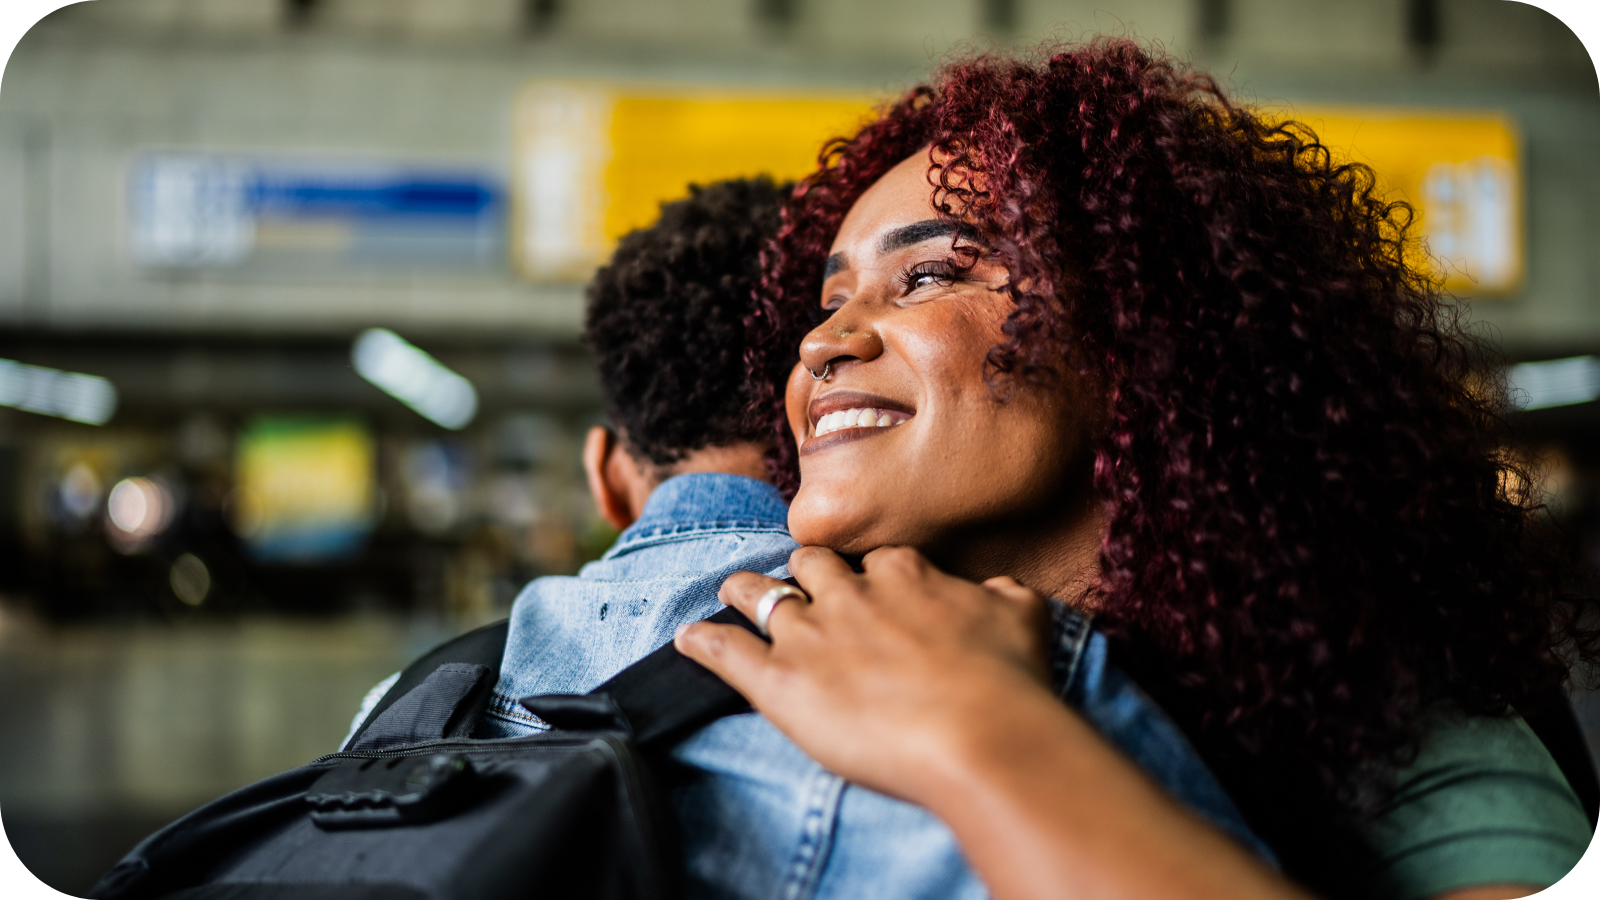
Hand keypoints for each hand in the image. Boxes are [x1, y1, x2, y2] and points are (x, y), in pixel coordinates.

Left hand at [674, 544, 1058, 803]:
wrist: (980, 734)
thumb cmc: (1008, 679)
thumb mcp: (1023, 615)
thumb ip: (1005, 594)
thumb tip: (1001, 590)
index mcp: (904, 575)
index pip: (874, 561)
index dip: (868, 575)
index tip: (867, 587)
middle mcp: (850, 595)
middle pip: (810, 565)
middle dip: (802, 573)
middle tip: (798, 585)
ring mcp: (810, 636)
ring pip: (760, 595)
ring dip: (742, 590)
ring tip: (731, 589)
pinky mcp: (780, 682)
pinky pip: (726, 652)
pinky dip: (702, 644)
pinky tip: (686, 640)